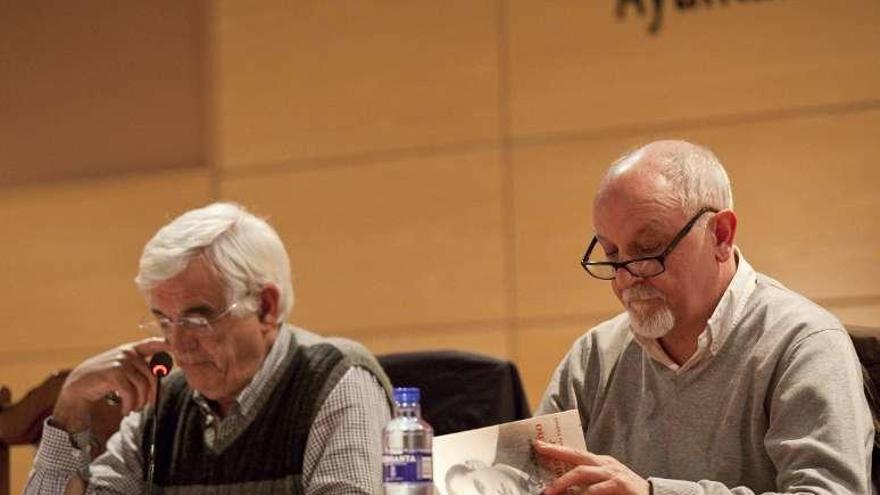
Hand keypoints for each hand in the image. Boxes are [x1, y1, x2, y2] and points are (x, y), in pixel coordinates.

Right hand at [52, 338, 167, 432]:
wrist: (78, 386)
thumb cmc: (104, 380)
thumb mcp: (123, 369)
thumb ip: (139, 369)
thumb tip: (162, 378)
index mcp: (132, 349)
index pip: (153, 343)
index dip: (166, 344)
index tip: (176, 348)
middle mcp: (128, 353)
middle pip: (152, 376)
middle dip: (151, 395)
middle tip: (145, 406)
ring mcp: (121, 361)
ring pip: (142, 386)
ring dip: (139, 402)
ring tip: (132, 409)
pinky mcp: (114, 373)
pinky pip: (130, 392)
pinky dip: (129, 404)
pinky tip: (125, 410)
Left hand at [533, 441, 649, 494]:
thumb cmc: (625, 491)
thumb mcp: (605, 482)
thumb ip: (588, 481)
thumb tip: (565, 486)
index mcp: (601, 462)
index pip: (575, 452)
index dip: (556, 449)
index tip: (538, 446)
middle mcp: (606, 464)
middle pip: (577, 456)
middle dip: (556, 453)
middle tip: (539, 454)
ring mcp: (613, 473)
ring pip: (583, 472)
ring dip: (564, 481)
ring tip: (550, 491)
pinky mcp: (620, 485)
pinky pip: (598, 489)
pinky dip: (585, 493)